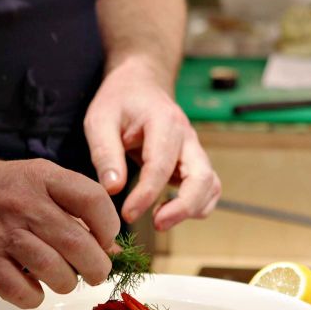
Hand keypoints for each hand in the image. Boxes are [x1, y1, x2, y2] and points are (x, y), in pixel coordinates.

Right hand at [0, 156, 120, 307]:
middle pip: (78, 244)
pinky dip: (35, 297)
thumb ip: (77, 211)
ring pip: (54, 271)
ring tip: (63, 278)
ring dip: (67, 283)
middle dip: (96, 267)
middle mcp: (24, 203)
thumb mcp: (40, 183)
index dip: (109, 227)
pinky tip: (33, 287)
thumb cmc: (2, 190)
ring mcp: (2, 232)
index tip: (106, 241)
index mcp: (43, 177)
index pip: (93, 200)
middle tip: (95, 272)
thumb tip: (113, 251)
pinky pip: (22, 292)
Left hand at [83, 58, 220, 230]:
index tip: (127, 214)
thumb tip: (113, 190)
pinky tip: (167, 212)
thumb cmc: (119, 101)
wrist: (140, 85)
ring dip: (192, 209)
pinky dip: (195, 206)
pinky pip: (207, 189)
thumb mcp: (99, 120)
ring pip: (210, 186)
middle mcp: (187, 137)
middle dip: (183, 207)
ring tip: (160, 221)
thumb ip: (105, 154)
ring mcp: (195, 151)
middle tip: (156, 224)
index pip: (161, 165)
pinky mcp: (194, 163)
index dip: (146, 194)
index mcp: (164, 122)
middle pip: (202, 178)